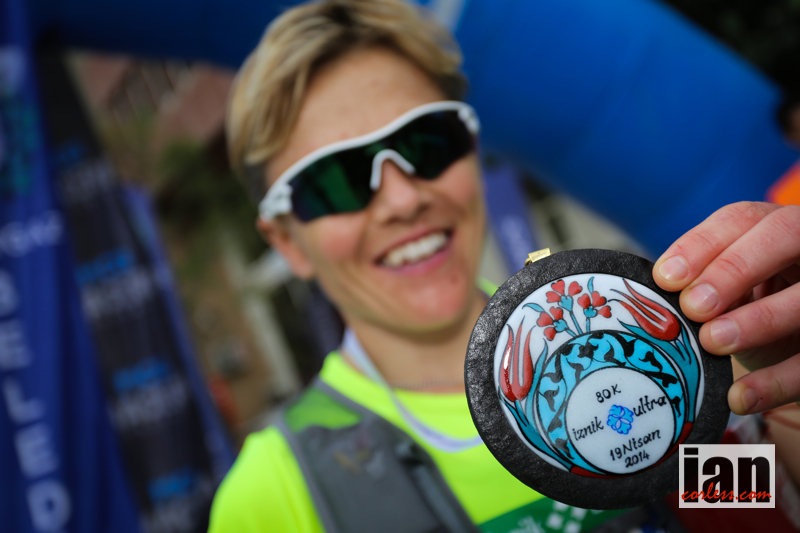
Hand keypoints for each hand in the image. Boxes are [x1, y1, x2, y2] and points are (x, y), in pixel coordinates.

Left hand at [652, 202, 799, 414]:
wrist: (793, 348)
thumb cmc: (749, 309)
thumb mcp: (725, 294)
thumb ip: (697, 288)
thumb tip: (653, 301)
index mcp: (774, 228)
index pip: (742, 218)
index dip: (703, 245)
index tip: (667, 278)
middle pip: (784, 234)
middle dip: (735, 267)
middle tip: (694, 307)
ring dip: (761, 319)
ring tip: (713, 342)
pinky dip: (778, 382)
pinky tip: (740, 396)